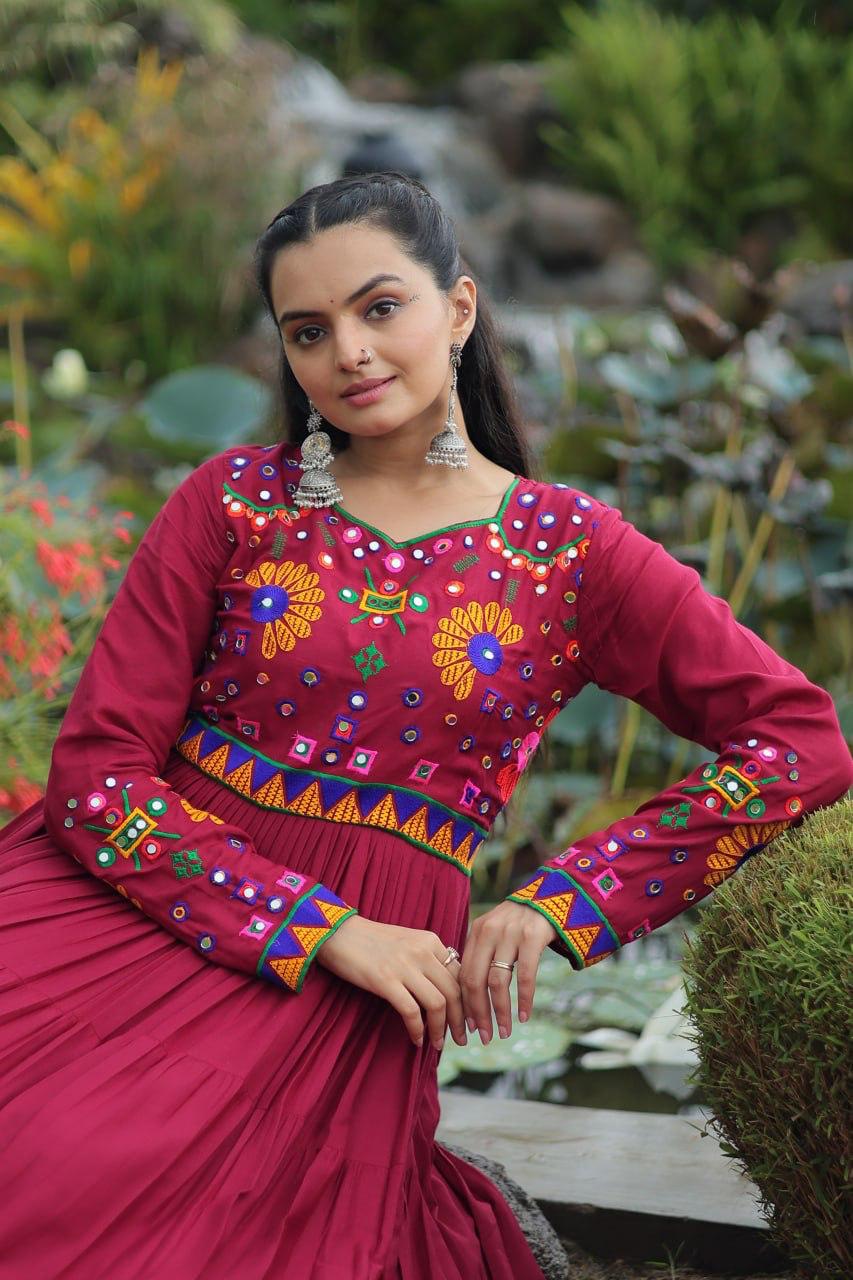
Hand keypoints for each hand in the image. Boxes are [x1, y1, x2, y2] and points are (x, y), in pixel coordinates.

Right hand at [314, 914, 466, 1050]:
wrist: (337, 932)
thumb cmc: (371, 941)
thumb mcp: (407, 940)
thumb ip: (428, 957)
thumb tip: (447, 986)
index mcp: (430, 940)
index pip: (460, 974)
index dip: (469, 1000)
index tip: (468, 1019)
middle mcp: (422, 951)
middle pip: (454, 991)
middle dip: (460, 1020)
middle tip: (461, 1039)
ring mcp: (404, 965)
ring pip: (438, 1003)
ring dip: (441, 1029)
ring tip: (439, 1045)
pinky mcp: (385, 980)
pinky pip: (411, 1011)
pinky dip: (417, 1029)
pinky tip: (417, 1040)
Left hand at [458, 902, 556, 1043]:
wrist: (552, 897)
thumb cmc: (521, 921)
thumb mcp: (496, 930)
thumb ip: (483, 954)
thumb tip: (470, 996)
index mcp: (476, 932)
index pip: (463, 973)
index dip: (464, 1003)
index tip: (468, 1025)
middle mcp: (489, 931)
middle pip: (475, 981)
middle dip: (478, 1013)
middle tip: (483, 1037)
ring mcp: (510, 934)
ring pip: (497, 982)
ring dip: (500, 1012)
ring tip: (504, 1031)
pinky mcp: (532, 937)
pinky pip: (524, 975)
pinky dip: (524, 999)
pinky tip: (524, 1016)